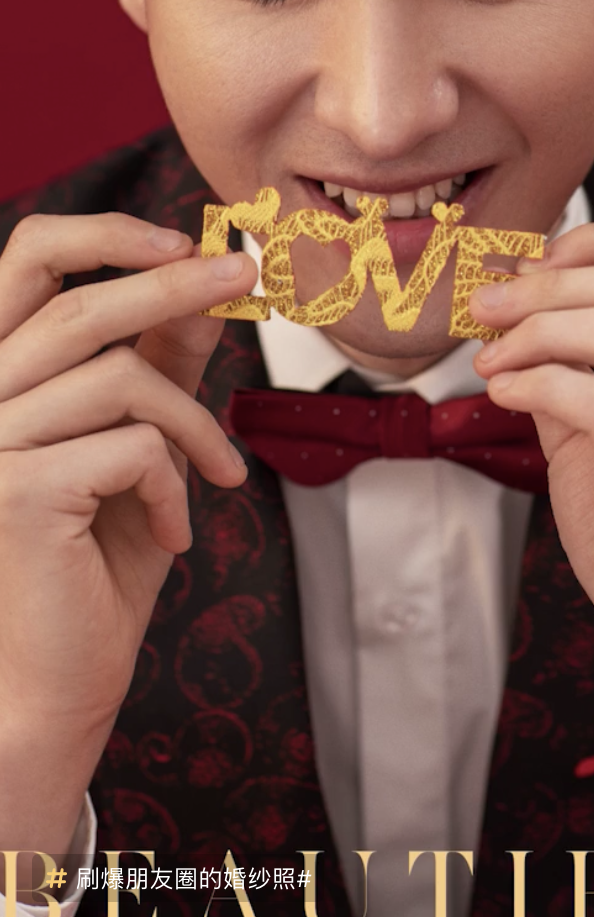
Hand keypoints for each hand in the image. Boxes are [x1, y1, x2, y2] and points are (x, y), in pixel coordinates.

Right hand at [0, 213, 258, 735]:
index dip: (105, 232)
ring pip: (124, 380)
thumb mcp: (139, 447)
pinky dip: (174, 486)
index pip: (27, 256)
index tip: (184, 239)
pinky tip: (172, 534)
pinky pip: (132, 447)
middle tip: (248, 278)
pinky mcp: (14, 489)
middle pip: (82, 303)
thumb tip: (208, 287)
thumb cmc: (94, 568)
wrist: (56, 685)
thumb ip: (160, 367)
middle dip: (177, 283)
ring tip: (214, 477)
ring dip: (194, 429)